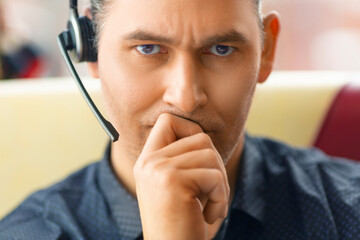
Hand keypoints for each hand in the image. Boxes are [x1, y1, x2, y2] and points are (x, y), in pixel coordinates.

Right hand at [133, 113, 229, 239]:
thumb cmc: (183, 224)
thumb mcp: (179, 187)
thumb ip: (184, 159)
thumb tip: (203, 134)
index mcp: (148, 161)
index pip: (168, 120)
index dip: (191, 131)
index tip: (201, 160)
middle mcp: (148, 162)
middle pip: (199, 137)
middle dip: (215, 165)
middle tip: (212, 192)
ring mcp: (158, 169)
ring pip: (210, 154)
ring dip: (221, 184)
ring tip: (211, 206)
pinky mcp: (172, 181)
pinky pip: (215, 176)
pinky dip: (221, 198)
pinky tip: (210, 216)